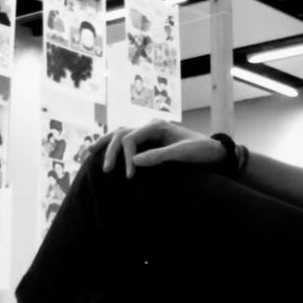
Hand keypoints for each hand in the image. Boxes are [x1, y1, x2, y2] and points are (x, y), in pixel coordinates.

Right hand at [90, 120, 225, 177]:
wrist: (214, 153)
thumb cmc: (201, 152)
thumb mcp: (183, 154)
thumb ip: (159, 156)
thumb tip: (134, 161)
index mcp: (157, 126)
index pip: (130, 138)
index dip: (126, 157)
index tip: (129, 176)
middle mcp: (150, 127)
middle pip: (121, 134)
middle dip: (110, 151)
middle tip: (106, 171)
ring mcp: (148, 134)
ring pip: (119, 136)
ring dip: (105, 145)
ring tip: (88, 155)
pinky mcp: (149, 143)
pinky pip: (125, 144)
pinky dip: (112, 148)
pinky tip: (101, 155)